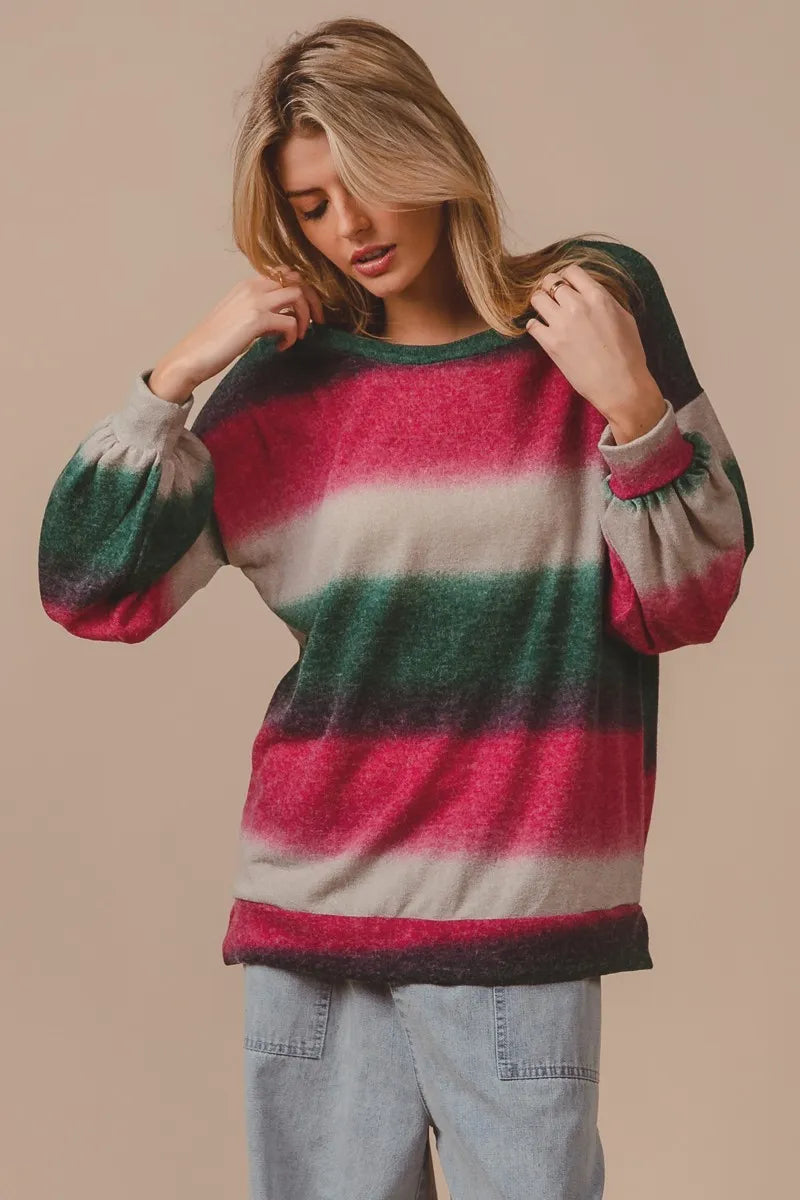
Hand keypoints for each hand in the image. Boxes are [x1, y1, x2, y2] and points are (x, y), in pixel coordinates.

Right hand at [153, 267, 326, 393]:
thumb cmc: (215, 342)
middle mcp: (252, 287)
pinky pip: (290, 322)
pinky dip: (292, 337)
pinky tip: (280, 348)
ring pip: (297, 295)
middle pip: (297, 279)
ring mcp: (254, 301)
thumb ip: (262, 312)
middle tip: (316, 323)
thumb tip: (285, 319)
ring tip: (299, 336)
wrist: (192, 355)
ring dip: (306, 317)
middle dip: (313, 301)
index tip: (308, 313)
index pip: (286, 274)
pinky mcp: (256, 320)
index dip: (303, 291)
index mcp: (248, 284)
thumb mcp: (240, 318)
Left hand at [524, 263, 658, 420]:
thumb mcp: (625, 317)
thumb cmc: (629, 355)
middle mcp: (578, 306)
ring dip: (540, 304)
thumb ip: (605, 300)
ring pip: (537, 299)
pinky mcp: (551, 344)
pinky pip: (531, 325)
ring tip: (546, 313)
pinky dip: (535, 326)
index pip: (571, 271)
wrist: (621, 386)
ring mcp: (562, 324)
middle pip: (550, 282)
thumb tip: (590, 293)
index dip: (566, 277)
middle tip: (552, 299)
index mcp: (598, 296)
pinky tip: (543, 331)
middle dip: (549, 288)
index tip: (566, 285)